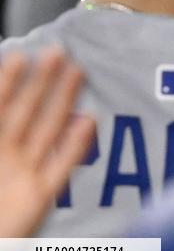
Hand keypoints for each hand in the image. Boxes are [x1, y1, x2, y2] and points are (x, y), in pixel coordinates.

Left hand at [0, 48, 95, 237]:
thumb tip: (34, 109)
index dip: (6, 82)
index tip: (20, 56)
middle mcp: (5, 156)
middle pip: (25, 112)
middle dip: (41, 82)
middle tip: (56, 53)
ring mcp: (24, 174)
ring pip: (47, 130)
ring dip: (62, 102)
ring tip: (77, 73)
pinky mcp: (40, 196)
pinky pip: (62, 166)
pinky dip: (76, 145)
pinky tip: (87, 123)